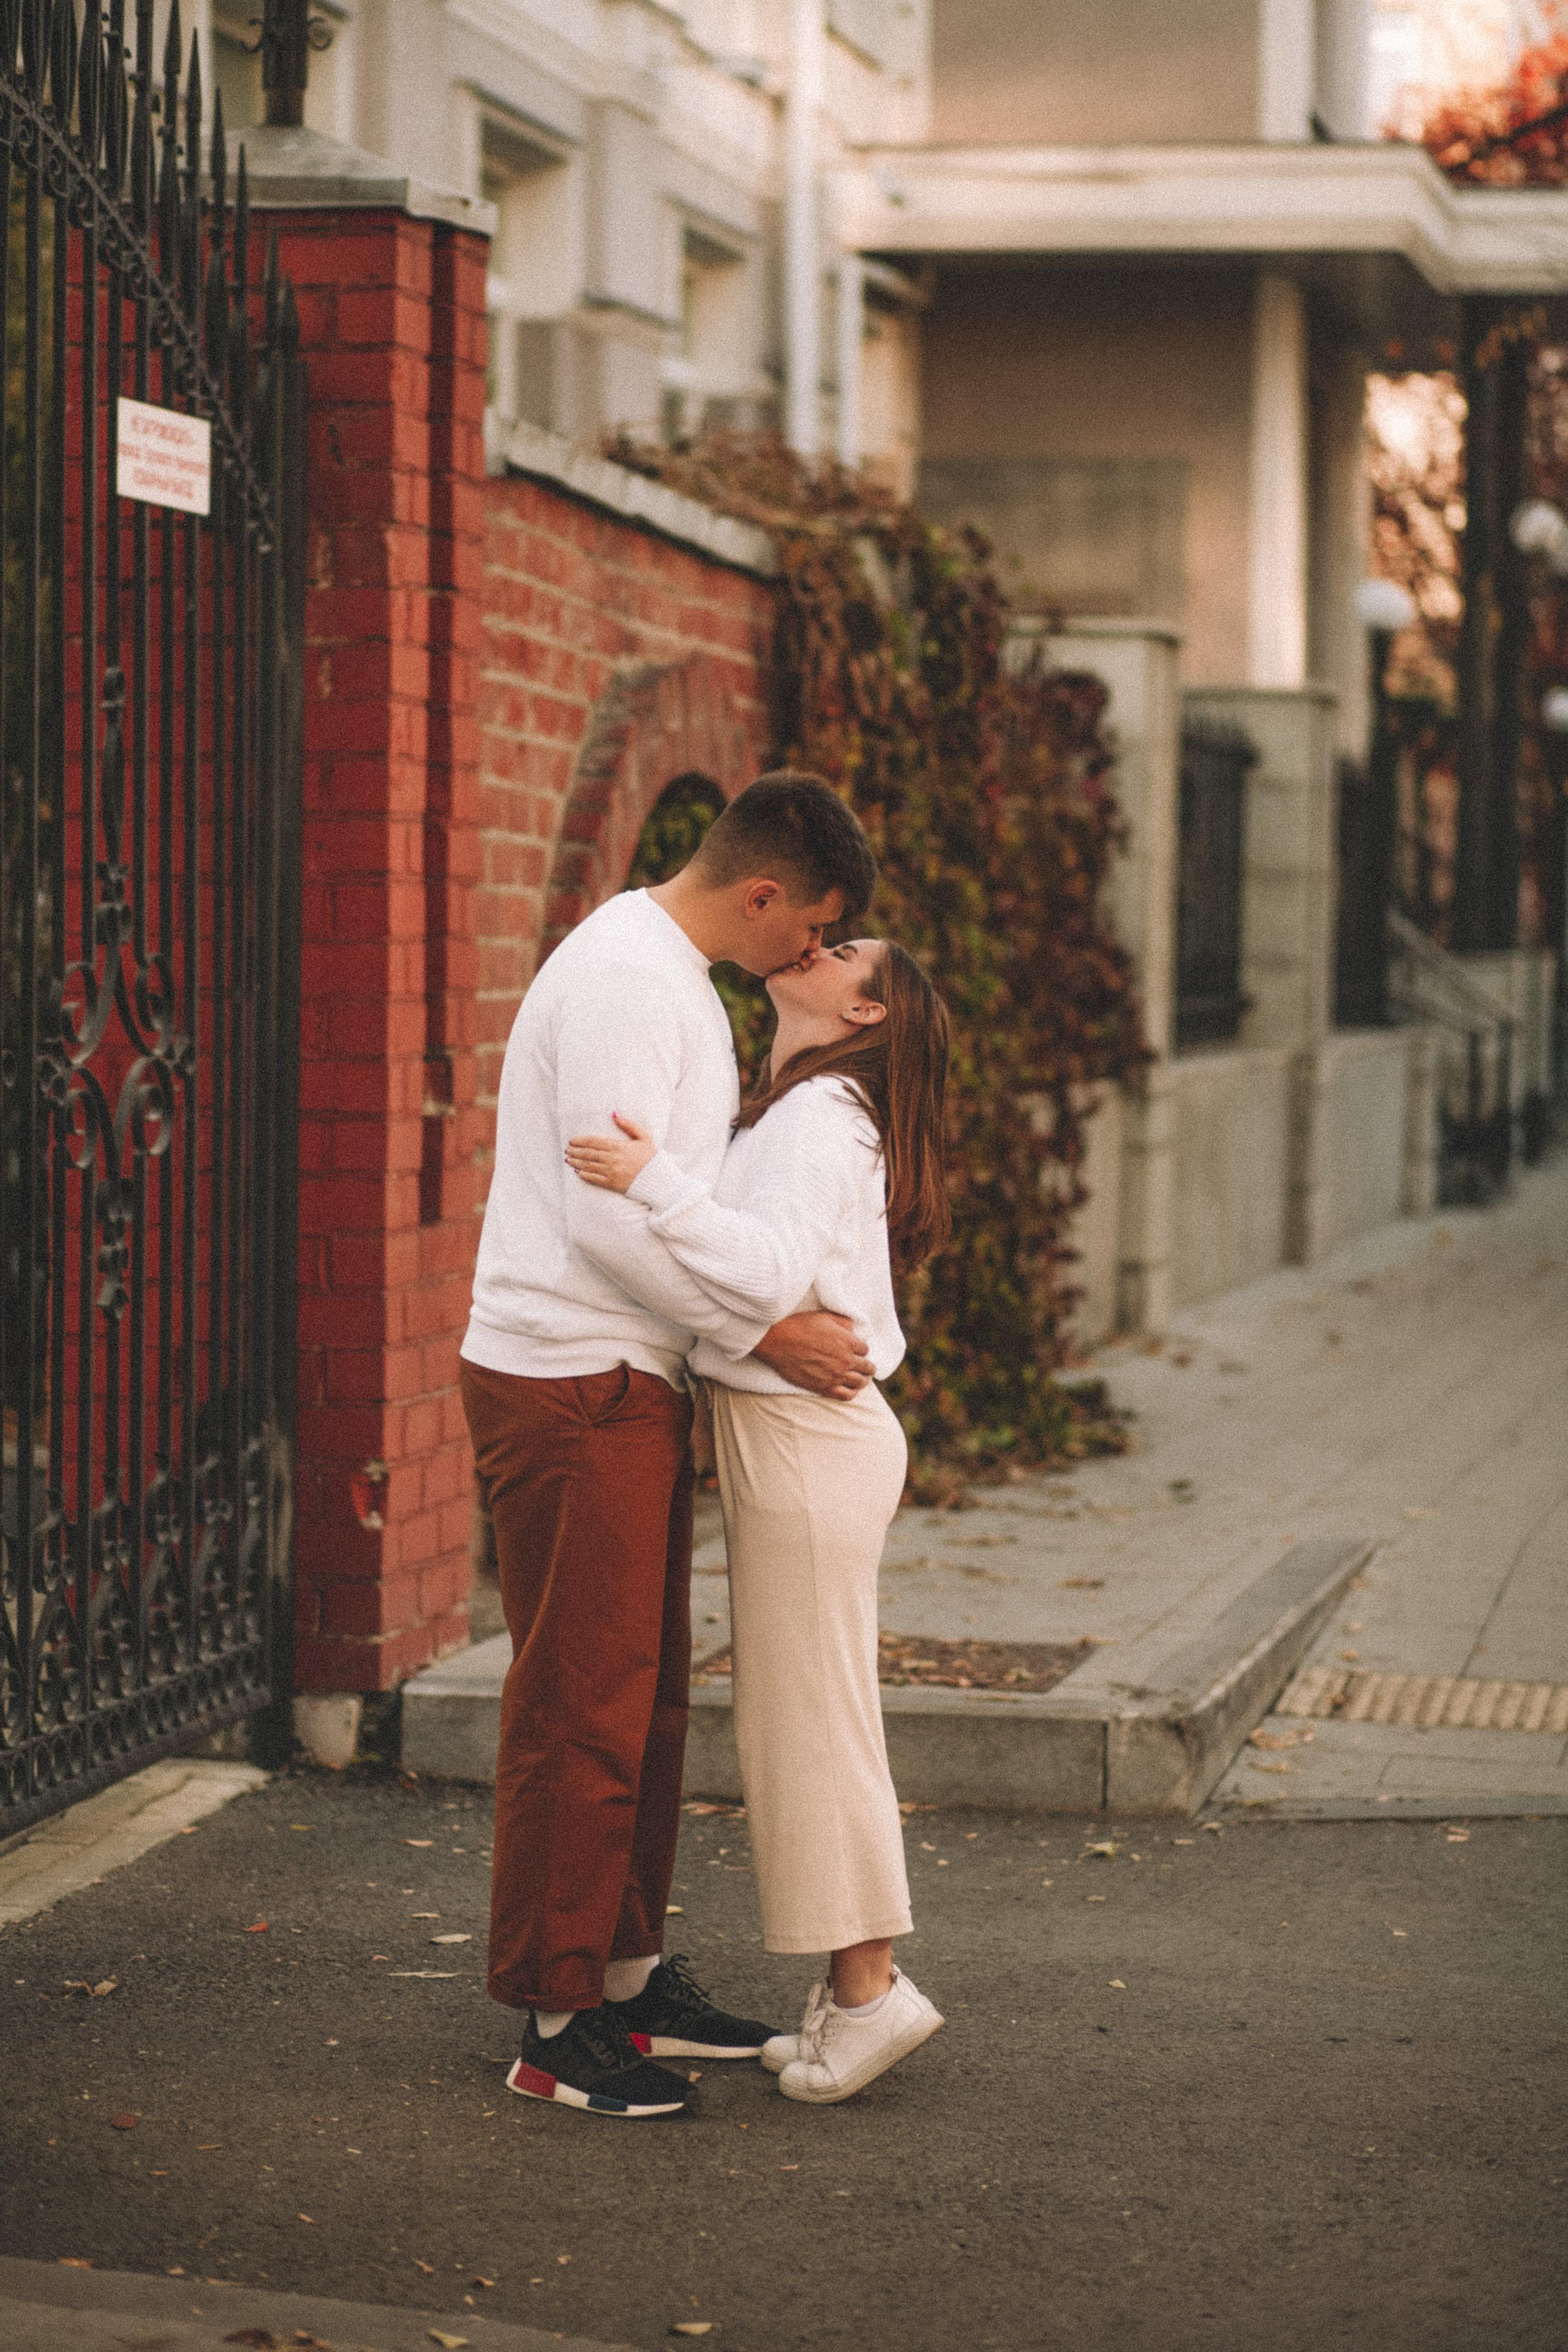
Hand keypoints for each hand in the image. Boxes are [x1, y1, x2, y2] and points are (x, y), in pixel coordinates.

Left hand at [565, 1112, 655, 1194]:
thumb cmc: (651, 1158)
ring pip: (588, 1166)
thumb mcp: (644, 1137)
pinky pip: (594, 1179)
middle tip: (567, 1150)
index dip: (581, 1140)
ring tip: (568, 1159)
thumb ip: (629, 1125)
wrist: (659, 1180)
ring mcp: (611, 1172)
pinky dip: (584, 1175)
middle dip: (576, 1151)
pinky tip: (578, 1172)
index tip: (572, 1140)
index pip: (594, 1141)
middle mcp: (613, 1159)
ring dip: (576, 1162)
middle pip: (588, 1154)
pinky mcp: (612, 1184)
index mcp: (619, 1147)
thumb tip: (614, 1114)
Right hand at [752, 1310, 871, 1398]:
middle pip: (867, 1367)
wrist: (777, 1341)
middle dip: (867, 1365)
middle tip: (865, 1366)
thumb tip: (854, 1329)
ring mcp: (836, 1375)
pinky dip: (852, 1393)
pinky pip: (846, 1395)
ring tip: (860, 1378)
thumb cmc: (799, 1325)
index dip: (861, 1348)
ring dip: (862, 1379)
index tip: (856, 1350)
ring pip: (860, 1382)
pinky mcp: (824, 1387)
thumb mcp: (825, 1316)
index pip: (865, 1349)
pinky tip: (850, 1389)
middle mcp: (846, 1360)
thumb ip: (844, 1322)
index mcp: (848, 1341)